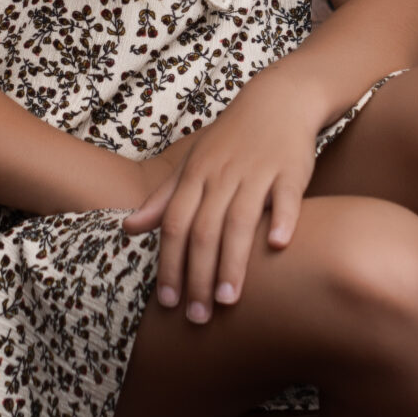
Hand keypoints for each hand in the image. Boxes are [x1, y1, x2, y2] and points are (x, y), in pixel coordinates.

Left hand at [121, 80, 318, 321]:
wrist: (277, 100)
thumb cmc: (230, 139)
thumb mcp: (192, 163)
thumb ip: (162, 198)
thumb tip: (127, 229)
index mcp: (196, 176)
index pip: (175, 225)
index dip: (169, 264)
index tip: (168, 303)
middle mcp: (222, 175)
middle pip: (203, 230)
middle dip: (197, 276)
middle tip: (197, 316)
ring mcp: (257, 171)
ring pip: (240, 220)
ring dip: (232, 262)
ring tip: (228, 300)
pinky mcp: (291, 169)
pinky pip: (286, 195)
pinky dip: (281, 219)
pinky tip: (278, 246)